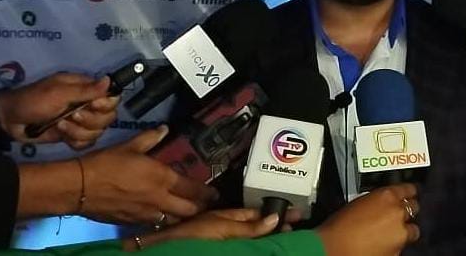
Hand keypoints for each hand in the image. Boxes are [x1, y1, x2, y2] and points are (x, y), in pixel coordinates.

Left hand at [0, 73, 118, 148]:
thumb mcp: (58, 93)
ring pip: (98, 132)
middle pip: (108, 117)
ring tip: (60, 125)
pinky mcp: (73, 136)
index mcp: (85, 89)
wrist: (10, 120)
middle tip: (71, 116)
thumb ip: (85, 90)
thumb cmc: (33, 101)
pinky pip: (86, 143)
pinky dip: (75, 141)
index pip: (112, 97)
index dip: (105, 105)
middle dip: (90, 121)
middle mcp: (87, 105)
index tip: (91, 106)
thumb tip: (109, 80)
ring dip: (78, 131)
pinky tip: (61, 136)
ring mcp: (81, 122)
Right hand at [79, 126, 217, 224]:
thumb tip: (164, 129)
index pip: (192, 189)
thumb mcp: (130, 146)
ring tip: (186, 211)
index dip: (206, 192)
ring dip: (181, 217)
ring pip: (173, 221)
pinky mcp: (132, 222)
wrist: (80, 187)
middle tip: (204, 203)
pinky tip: (160, 215)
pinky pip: (154, 224)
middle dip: (199, 208)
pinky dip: (161, 221)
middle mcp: (158, 199)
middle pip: (188, 210)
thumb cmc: (106, 164)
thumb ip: (151, 138)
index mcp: (162, 179)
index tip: (214, 192)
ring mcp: (146, 214)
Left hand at [128, 209, 296, 249]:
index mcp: (228, 218)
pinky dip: (258, 247)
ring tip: (291, 237)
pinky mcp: (224, 250)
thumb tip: (276, 217)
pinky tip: (268, 249)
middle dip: (278, 225)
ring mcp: (225, 242)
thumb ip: (248, 227)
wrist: (165, 252)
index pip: (258, 214)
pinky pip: (245, 248)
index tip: (297, 214)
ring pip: (253, 239)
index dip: (277, 214)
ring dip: (271, 238)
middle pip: (259, 227)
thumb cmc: (190, 237)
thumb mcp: (221, 229)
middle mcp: (229, 229)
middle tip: (300, 225)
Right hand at [317, 183, 419, 255]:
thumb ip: (375, 201)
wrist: (335, 249)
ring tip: (392, 232)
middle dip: (407, 210)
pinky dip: (396, 244)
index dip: (409, 191)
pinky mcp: (399, 251)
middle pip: (414, 208)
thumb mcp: (358, 203)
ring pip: (413, 230)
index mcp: (387, 196)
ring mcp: (400, 233)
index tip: (410, 192)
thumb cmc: (339, 227)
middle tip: (398, 213)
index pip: (408, 189)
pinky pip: (403, 245)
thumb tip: (380, 204)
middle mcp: (397, 213)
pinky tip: (384, 244)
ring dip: (405, 230)